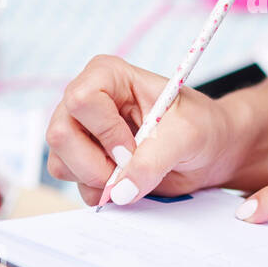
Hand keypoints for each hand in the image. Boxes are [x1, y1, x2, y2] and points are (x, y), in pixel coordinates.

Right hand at [45, 54, 244, 206]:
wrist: (207, 152)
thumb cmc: (200, 127)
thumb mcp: (187, 135)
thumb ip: (154, 160)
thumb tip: (120, 191)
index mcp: (108, 75)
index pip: (82, 100)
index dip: (105, 131)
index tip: (132, 149)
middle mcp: (86, 99)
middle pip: (61, 134)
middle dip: (95, 164)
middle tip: (130, 170)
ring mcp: (79, 131)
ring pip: (60, 163)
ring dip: (97, 179)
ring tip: (133, 173)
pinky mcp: (81, 159)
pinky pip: (71, 183)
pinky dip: (98, 191)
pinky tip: (125, 182)